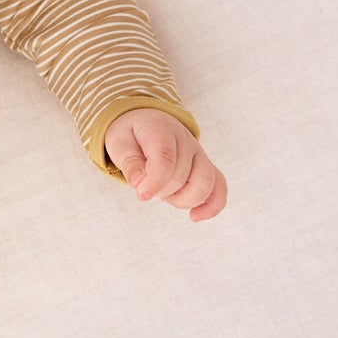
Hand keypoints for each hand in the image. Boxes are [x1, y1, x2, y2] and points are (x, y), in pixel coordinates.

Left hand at [103, 108, 226, 221]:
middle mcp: (186, 140)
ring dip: (182, 199)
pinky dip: (212, 205)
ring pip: (205, 183)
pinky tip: (195, 216)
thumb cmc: (132, 134)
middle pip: (182, 175)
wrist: (148, 120)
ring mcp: (199, 153)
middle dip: (161, 190)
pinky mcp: (206, 166)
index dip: (156, 181)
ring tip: (165, 195)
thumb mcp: (119, 143)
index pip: (166, 158)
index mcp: (161, 130)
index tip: (142, 195)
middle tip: (145, 186)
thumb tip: (140, 185)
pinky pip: (219, 186)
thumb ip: (130, 164)